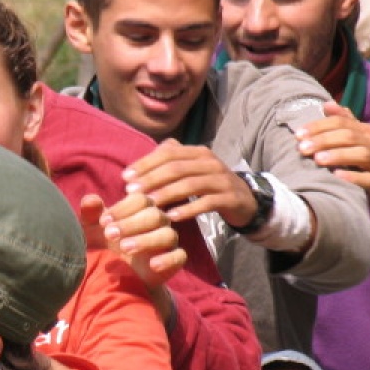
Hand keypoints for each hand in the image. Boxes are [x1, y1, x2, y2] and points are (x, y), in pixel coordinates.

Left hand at [79, 192, 186, 291]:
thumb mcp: (92, 229)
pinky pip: (178, 256)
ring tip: (124, 248)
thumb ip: (90, 213)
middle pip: (154, 215)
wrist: (112, 275)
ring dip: (145, 241)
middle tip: (109, 235)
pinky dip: (167, 260)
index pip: (140, 200)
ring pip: (167, 235)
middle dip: (130, 224)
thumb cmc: (103, 244)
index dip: (122, 209)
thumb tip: (90, 200)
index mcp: (140, 208)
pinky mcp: (174, 260)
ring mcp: (167, 241)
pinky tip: (152, 265)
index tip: (103, 222)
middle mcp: (158, 221)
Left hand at [122, 141, 258, 231]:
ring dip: (167, 194)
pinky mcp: (230, 198)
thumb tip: (134, 169)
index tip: (125, 177)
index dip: (145, 164)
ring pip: (190, 184)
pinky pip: (207, 203)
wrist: (244, 199)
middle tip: (131, 192)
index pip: (168, 153)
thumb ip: (166, 165)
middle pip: (176, 168)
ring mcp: (222, 179)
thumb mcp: (189, 171)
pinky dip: (188, 209)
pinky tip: (172, 217)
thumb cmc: (207, 185)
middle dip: (151, 179)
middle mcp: (210, 162)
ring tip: (149, 204)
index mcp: (197, 152)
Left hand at [298, 105, 369, 232]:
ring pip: (361, 154)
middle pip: (350, 136)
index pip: (342, 122)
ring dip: (338, 155)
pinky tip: (337, 176)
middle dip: (324, 139)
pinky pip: (369, 179)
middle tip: (302, 147)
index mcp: (367, 133)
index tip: (298, 134)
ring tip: (317, 159)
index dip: (319, 126)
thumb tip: (326, 104)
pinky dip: (353, 177)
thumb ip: (346, 123)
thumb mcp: (362, 142)